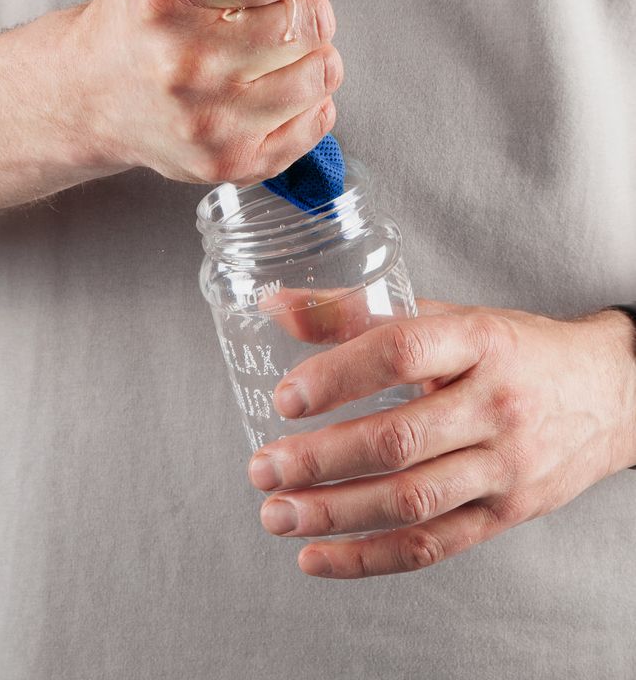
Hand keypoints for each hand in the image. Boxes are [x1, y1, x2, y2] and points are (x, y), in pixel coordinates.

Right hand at [68, 0, 340, 183]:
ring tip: (281, 52)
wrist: (91, 95)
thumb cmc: (138, 17)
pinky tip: (277, 89)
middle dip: (306, 9)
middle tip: (281, 12)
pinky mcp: (229, 161)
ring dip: (313, 56)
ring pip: (322, 72)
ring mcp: (208, 120)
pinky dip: (310, 102)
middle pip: (310, 21)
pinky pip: (318, 123)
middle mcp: (184, 63)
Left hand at [247, 299, 635, 577]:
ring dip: (334, 514)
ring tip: (276, 514)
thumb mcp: (450, 316)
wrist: (608, 393)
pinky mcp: (506, 515)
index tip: (286, 397)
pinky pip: (433, 545)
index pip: (402, 352)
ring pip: (411, 500)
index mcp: (478, 341)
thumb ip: (362, 311)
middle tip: (263, 468)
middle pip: (399, 439)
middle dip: (321, 460)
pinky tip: (318, 556)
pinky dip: (369, 557)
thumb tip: (279, 308)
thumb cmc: (515, 350)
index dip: (338, 375)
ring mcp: (504, 466)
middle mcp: (495, 404)